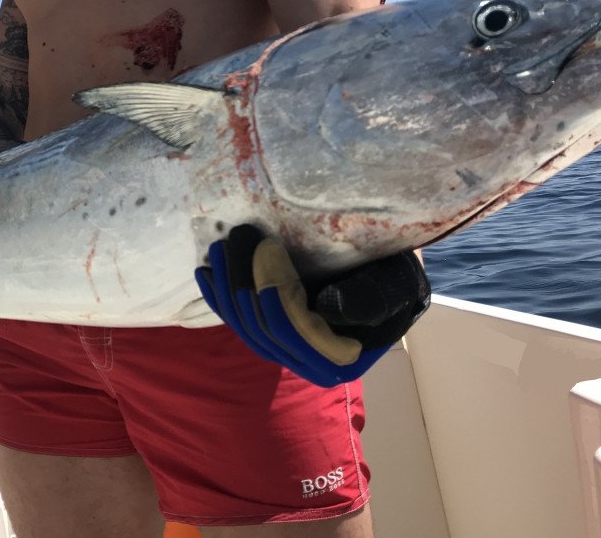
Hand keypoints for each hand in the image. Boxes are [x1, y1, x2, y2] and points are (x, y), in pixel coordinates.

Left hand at [194, 225, 429, 386]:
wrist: (389, 285)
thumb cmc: (395, 282)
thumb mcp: (393, 286)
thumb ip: (366, 299)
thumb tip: (325, 308)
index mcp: (340, 360)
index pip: (294, 331)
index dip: (274, 291)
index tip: (266, 247)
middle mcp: (308, 364)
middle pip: (263, 328)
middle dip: (244, 280)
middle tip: (236, 236)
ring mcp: (286, 352)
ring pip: (246, 326)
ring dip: (227, 286)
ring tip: (220, 246)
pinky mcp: (270, 337)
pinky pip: (238, 323)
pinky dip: (219, 298)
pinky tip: (204, 272)